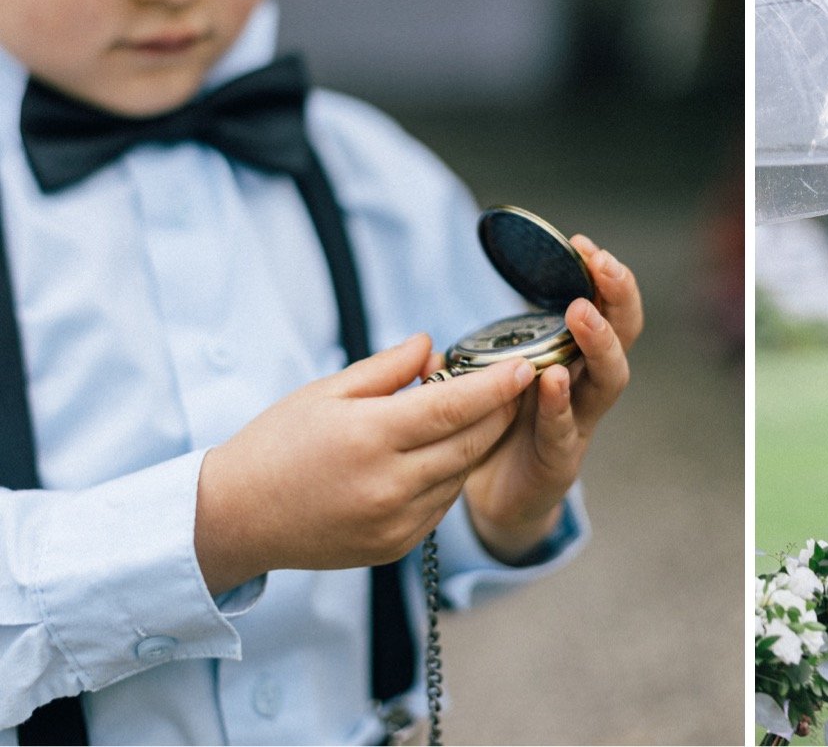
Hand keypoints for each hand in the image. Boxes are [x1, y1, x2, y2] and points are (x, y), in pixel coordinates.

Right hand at [194, 335, 536, 594]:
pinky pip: (442, 503)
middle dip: (500, 411)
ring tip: (477, 411)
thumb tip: (434, 347)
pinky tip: (444, 451)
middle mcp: (388, 485)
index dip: (496, 386)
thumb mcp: (326, 392)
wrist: (236, 518)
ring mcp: (395, 522)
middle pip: (470, 442)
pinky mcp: (396, 547)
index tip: (526, 365)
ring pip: (461, 473)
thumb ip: (387, 369)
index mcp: (369, 438)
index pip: (454, 407)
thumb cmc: (277, 444)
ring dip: (478, 441)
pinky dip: (452, 473)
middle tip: (514, 382)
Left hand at [461, 235, 639, 561]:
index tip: (585, 245)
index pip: (601, 308)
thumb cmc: (493, 431)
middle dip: (617, 297)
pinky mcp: (561, 460)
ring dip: (598, 343)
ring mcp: (580, 422)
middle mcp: (584, 385)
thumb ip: (470, 360)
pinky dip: (559, 405)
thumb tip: (427, 342)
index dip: (600, 277)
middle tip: (603, 266)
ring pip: (608, 379)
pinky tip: (551, 381)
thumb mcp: (484, 383)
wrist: (492, 499)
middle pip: (622, 335)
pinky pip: (565, 431)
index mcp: (571, 358)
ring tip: (581, 315)